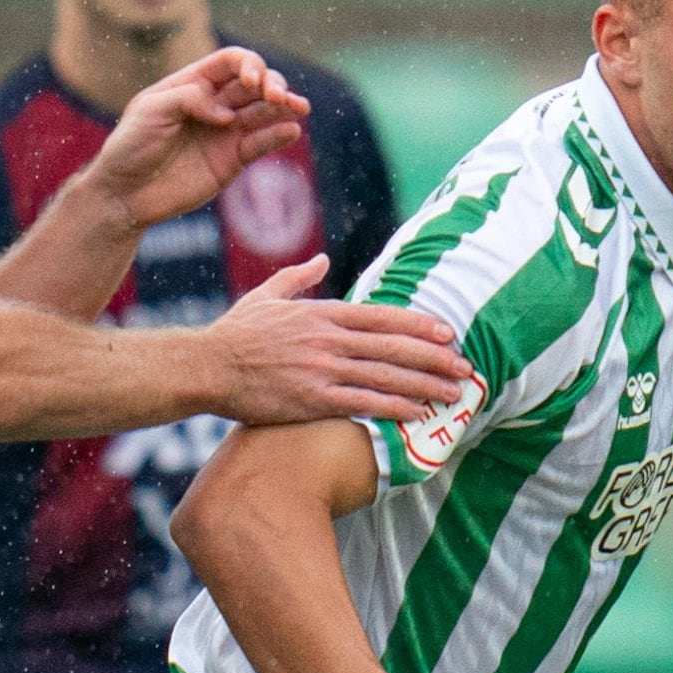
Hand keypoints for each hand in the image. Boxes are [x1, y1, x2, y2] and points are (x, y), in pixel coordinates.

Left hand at [83, 47, 310, 234]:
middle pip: (255, 83)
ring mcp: (226, 131)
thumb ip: (189, 99)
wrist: (125, 193)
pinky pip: (261, 144)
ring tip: (299, 108)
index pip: (231, 62)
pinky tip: (291, 130)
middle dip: (272, 84)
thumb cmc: (131, 145)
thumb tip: (227, 114)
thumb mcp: (151, 110)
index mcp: (193, 83)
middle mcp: (215, 103)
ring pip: (264, 112)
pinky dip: (278, 136)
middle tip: (278, 97)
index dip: (248, 64)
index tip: (250, 82)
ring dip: (285, 106)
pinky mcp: (233, 160)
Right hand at [204, 261, 474, 424]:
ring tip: (454, 394)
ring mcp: (322, 370)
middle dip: (435, 358)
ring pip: (386, 376)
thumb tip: (322, 258)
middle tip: (466, 367)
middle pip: (393, 347)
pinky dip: (394, 408)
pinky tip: (418, 414)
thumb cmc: (235, 333)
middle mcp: (328, 339)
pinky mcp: (312, 400)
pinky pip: (363, 403)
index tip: (448, 333)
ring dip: (425, 385)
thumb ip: (299, 277)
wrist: (206, 367)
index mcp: (322, 314)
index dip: (419, 326)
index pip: (382, 318)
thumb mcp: (267, 295)